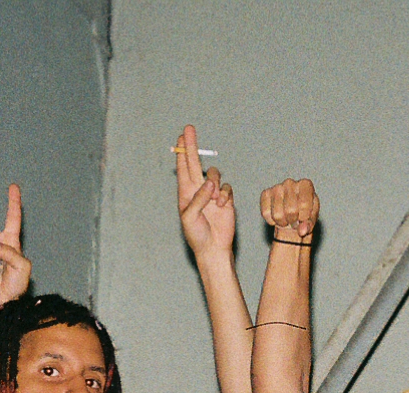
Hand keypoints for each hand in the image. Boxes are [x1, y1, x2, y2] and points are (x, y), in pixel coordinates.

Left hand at [176, 126, 235, 255]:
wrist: (213, 248)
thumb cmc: (197, 235)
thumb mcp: (190, 217)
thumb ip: (198, 198)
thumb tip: (210, 184)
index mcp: (186, 192)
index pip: (183, 167)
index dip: (182, 151)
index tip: (181, 136)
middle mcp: (198, 189)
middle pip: (195, 162)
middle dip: (192, 145)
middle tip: (189, 129)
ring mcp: (212, 193)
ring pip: (215, 174)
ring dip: (215, 184)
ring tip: (214, 201)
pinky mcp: (225, 199)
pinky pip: (227, 188)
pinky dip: (225, 196)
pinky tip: (222, 207)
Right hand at [260, 178, 317, 242]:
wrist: (292, 211)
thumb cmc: (304, 212)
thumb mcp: (311, 218)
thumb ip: (308, 224)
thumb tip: (302, 231)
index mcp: (305, 184)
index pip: (304, 204)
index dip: (304, 218)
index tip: (304, 220)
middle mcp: (290, 182)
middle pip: (291, 211)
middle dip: (293, 221)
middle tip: (294, 221)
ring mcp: (276, 187)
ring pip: (277, 215)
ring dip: (282, 222)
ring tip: (287, 219)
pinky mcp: (265, 193)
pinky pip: (266, 213)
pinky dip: (272, 221)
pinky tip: (277, 217)